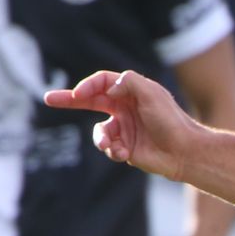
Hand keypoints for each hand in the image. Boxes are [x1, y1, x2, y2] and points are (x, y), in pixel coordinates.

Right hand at [45, 70, 200, 179]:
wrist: (185, 152)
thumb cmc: (171, 121)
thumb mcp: (151, 93)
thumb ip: (128, 82)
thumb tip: (108, 89)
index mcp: (130, 93)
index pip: (101, 83)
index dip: (87, 86)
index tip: (78, 95)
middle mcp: (124, 108)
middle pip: (90, 101)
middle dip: (69, 100)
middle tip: (49, 98)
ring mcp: (124, 129)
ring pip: (98, 130)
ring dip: (100, 138)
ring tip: (109, 145)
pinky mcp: (125, 148)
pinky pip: (108, 147)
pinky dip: (111, 150)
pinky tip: (123, 153)